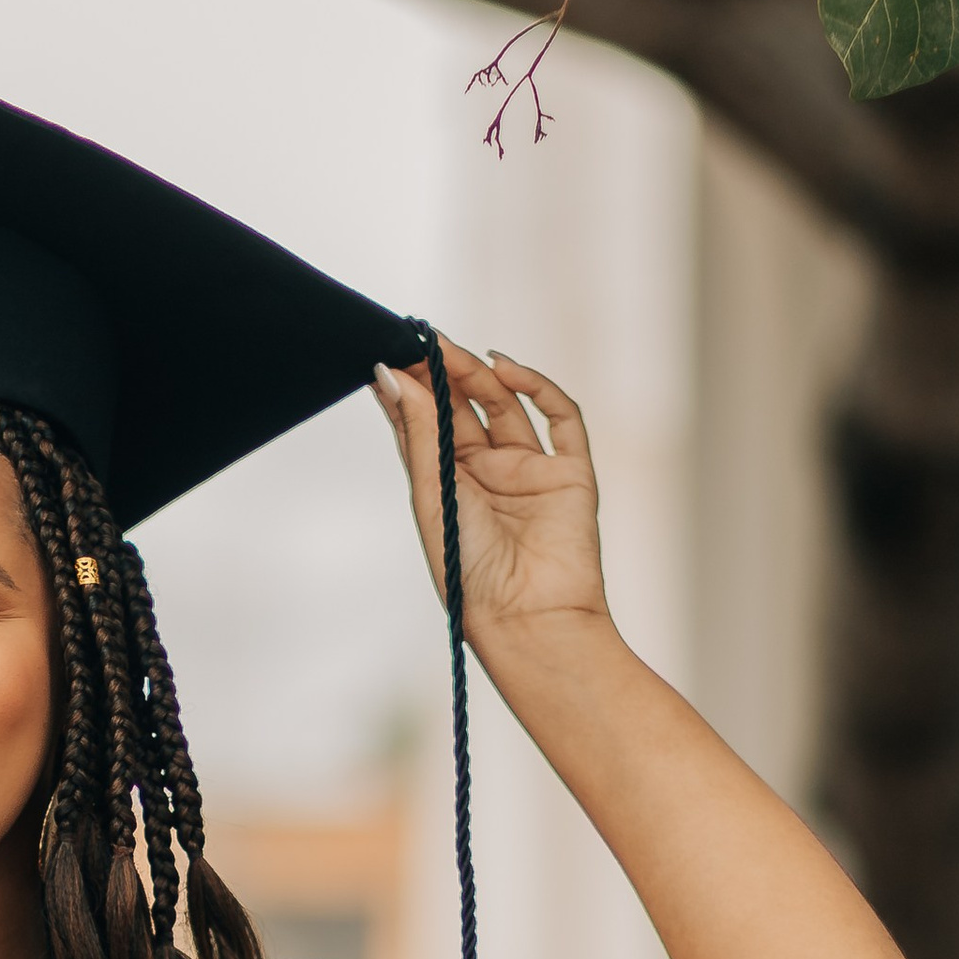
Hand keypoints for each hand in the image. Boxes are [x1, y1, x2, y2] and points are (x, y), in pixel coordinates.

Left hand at [374, 339, 608, 642]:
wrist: (527, 618)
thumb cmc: (470, 573)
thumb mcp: (434, 494)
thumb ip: (418, 432)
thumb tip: (388, 374)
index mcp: (446, 488)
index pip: (424, 425)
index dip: (409, 389)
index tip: (389, 353)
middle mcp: (486, 476)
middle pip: (463, 409)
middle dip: (441, 373)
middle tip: (419, 340)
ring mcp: (529, 472)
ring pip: (505, 406)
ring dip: (478, 375)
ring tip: (449, 350)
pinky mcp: (570, 473)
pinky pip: (561, 418)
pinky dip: (537, 387)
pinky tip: (504, 368)